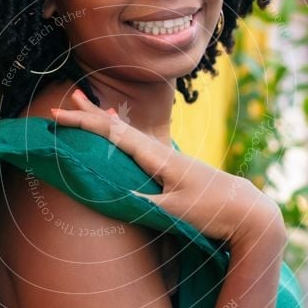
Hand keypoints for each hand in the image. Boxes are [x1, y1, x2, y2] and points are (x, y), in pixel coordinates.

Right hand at [49, 91, 284, 248]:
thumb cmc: (213, 212)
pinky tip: (121, 136)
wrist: (248, 212)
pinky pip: (139, 145)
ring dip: (106, 121)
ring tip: (89, 105)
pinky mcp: (173, 169)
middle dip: (93, 113)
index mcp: (159, 158)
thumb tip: (112, 195)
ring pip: (129, 134)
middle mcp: (162, 152)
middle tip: (70, 95)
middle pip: (120, 126)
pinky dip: (122, 136)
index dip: (84, 122)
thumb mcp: (175, 211)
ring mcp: (168, 158)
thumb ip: (145, 203)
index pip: (114, 134)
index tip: (59, 114)